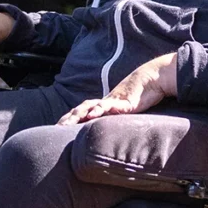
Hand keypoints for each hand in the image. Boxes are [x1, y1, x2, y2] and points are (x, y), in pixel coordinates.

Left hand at [59, 55, 177, 124]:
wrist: (150, 80)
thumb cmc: (138, 95)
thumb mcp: (124, 109)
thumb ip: (115, 117)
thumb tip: (108, 128)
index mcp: (102, 104)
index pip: (81, 111)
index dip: (69, 118)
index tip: (58, 127)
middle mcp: (104, 102)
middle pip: (81, 109)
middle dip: (69, 118)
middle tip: (57, 128)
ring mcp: (111, 101)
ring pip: (90, 107)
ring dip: (78, 115)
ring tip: (68, 124)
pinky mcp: (122, 102)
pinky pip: (108, 106)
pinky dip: (99, 110)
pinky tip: (92, 114)